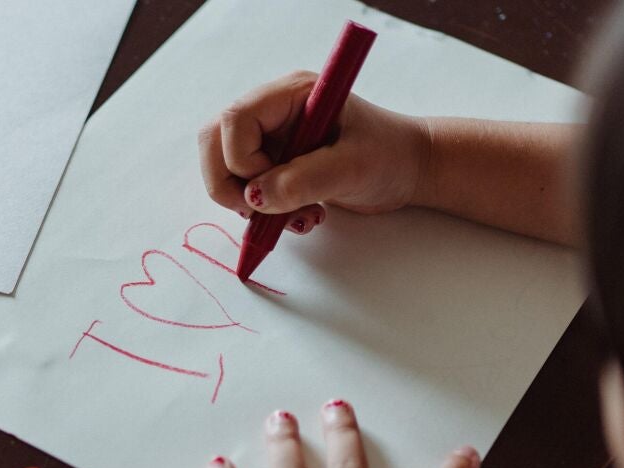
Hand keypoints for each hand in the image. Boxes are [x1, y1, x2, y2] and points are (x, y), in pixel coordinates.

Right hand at [198, 71, 430, 233]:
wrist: (409, 169)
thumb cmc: (390, 155)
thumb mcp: (351, 168)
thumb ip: (302, 181)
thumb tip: (256, 199)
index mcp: (290, 95)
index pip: (234, 120)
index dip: (241, 161)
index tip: (273, 188)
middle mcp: (273, 111)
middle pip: (214, 142)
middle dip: (229, 185)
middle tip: (260, 211)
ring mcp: (270, 137)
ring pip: (224, 168)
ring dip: (249, 204)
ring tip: (294, 216)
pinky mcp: (273, 163)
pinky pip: (245, 188)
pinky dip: (264, 213)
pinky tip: (300, 216)